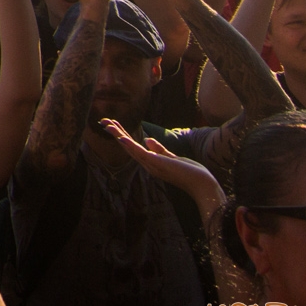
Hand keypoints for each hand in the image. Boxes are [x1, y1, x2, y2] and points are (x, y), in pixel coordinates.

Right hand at [99, 119, 223, 207]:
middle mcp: (147, 164)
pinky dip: (129, 145)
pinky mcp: (157, 164)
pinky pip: (140, 153)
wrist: (201, 184)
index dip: (122, 134)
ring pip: (131, 148)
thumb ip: (159, 149)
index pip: (133, 146)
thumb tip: (146, 139)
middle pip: (128, 146)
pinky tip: (121, 137)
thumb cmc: (190, 173)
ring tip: (107, 125)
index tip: (113, 124)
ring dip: (118, 135)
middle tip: (103, 121)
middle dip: (116, 133)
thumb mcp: (172, 157)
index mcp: (151, 162)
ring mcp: (151, 165)